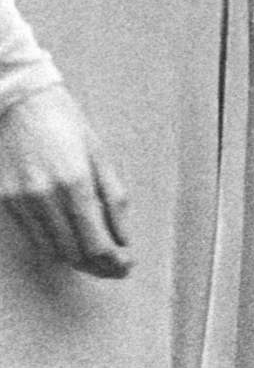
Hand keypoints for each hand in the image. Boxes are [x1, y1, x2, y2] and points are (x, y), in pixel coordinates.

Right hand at [0, 85, 130, 277]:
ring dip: (79, 261)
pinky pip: (35, 238)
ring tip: (98, 259)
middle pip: (76, 254)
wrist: (19, 100)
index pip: (96, 244)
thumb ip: (115, 201)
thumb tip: (124, 241)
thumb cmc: (66, 124)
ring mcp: (22, 200)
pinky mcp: (7, 200)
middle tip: (117, 267)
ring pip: (54, 252)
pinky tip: (72, 242)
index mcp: (75, 183)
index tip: (127, 264)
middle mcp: (45, 196)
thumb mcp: (100, 157)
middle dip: (100, 267)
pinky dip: (56, 247)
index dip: (115, 263)